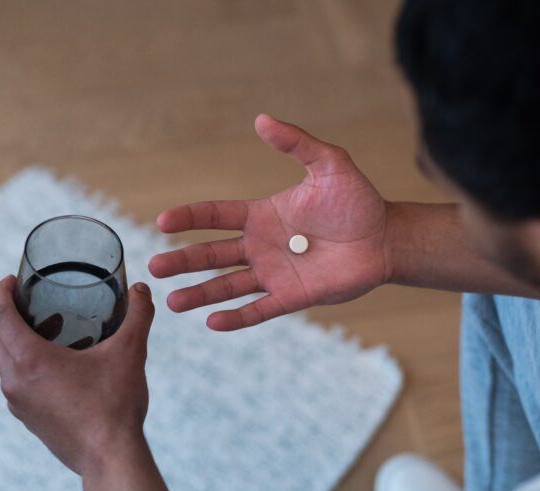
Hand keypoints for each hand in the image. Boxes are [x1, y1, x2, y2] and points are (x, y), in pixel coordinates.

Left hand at [0, 276, 153, 476]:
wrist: (109, 456)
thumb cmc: (115, 404)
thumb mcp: (130, 352)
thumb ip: (138, 316)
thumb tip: (142, 290)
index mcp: (30, 360)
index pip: (0, 317)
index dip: (0, 294)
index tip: (9, 281)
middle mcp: (15, 381)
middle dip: (3, 314)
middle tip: (26, 301)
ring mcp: (19, 403)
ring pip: (3, 362)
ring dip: (13, 341)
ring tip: (41, 329)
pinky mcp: (28, 418)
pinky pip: (15, 383)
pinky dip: (23, 365)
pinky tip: (53, 365)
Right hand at [149, 114, 391, 330]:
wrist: (384, 238)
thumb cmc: (357, 201)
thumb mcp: (329, 164)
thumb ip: (296, 144)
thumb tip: (261, 120)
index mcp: (262, 214)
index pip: (216, 215)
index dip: (190, 218)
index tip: (163, 221)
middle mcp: (261, 245)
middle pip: (212, 254)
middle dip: (183, 261)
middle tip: (155, 267)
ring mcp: (274, 273)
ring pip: (228, 286)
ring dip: (200, 293)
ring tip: (172, 302)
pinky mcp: (292, 297)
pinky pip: (259, 309)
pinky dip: (236, 317)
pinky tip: (212, 322)